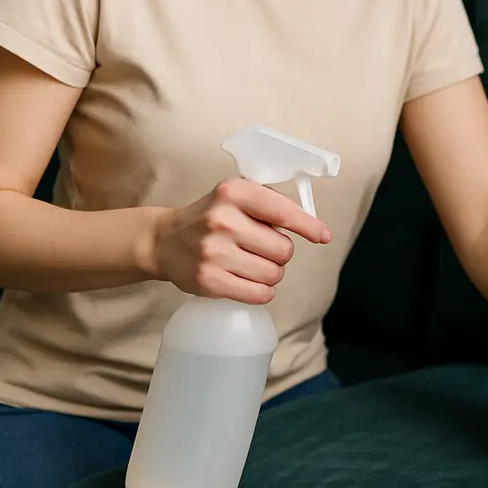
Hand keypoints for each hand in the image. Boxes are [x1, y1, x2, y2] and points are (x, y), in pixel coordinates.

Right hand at [147, 178, 331, 303]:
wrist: (164, 240)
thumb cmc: (211, 218)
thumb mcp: (236, 197)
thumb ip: (270, 204)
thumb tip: (314, 226)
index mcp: (233, 193)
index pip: (284, 212)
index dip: (309, 227)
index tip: (323, 236)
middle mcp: (222, 220)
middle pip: (284, 250)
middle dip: (281, 253)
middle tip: (261, 249)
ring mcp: (214, 252)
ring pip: (274, 274)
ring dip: (271, 273)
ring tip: (250, 263)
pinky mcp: (209, 280)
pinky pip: (259, 294)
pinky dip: (262, 291)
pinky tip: (249, 281)